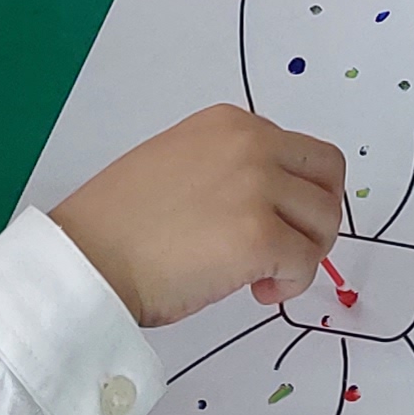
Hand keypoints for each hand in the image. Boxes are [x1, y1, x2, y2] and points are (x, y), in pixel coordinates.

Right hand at [51, 104, 346, 325]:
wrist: (85, 260)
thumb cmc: (118, 225)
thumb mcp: (178, 165)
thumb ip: (227, 168)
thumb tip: (269, 203)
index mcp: (228, 123)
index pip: (300, 150)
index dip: (296, 193)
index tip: (275, 221)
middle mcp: (250, 143)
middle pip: (328, 175)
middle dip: (317, 216)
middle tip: (289, 249)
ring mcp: (257, 188)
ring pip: (324, 220)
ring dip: (304, 254)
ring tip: (264, 275)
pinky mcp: (258, 236)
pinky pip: (306, 262)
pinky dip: (292, 283)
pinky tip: (259, 290)